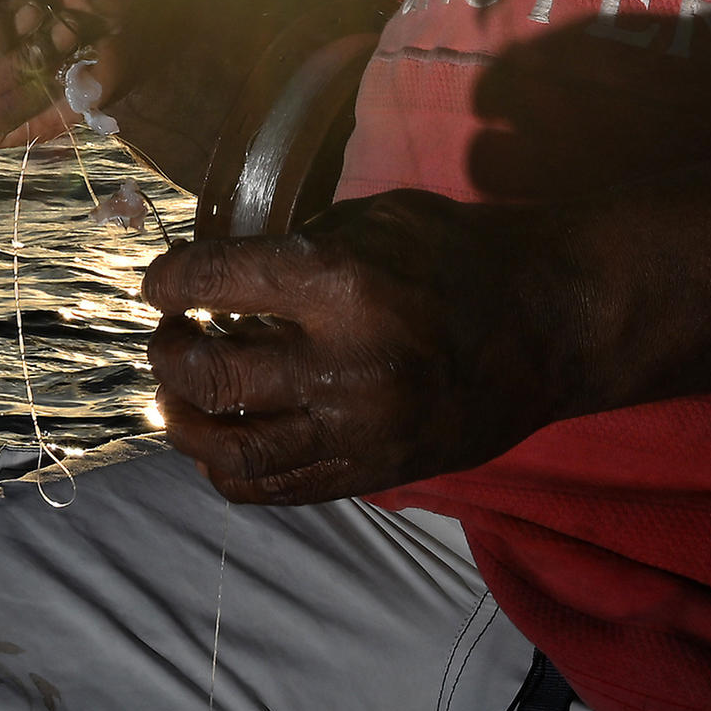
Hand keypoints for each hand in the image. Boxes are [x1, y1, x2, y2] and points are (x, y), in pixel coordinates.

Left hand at [137, 191, 562, 504]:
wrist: (550, 326)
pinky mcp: (374, 473)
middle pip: (210, 377)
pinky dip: (231, 471)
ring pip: (232, 451)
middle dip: (168, 354)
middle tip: (171, 336)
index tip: (159, 282)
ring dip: (185, 423)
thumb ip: (295, 247)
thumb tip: (214, 276)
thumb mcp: (377, 220)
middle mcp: (345, 367)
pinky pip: (278, 491)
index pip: (214, 283)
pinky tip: (219, 442)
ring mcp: (359, 432)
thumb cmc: (460, 258)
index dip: (168, 280)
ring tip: (180, 397)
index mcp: (343, 285)